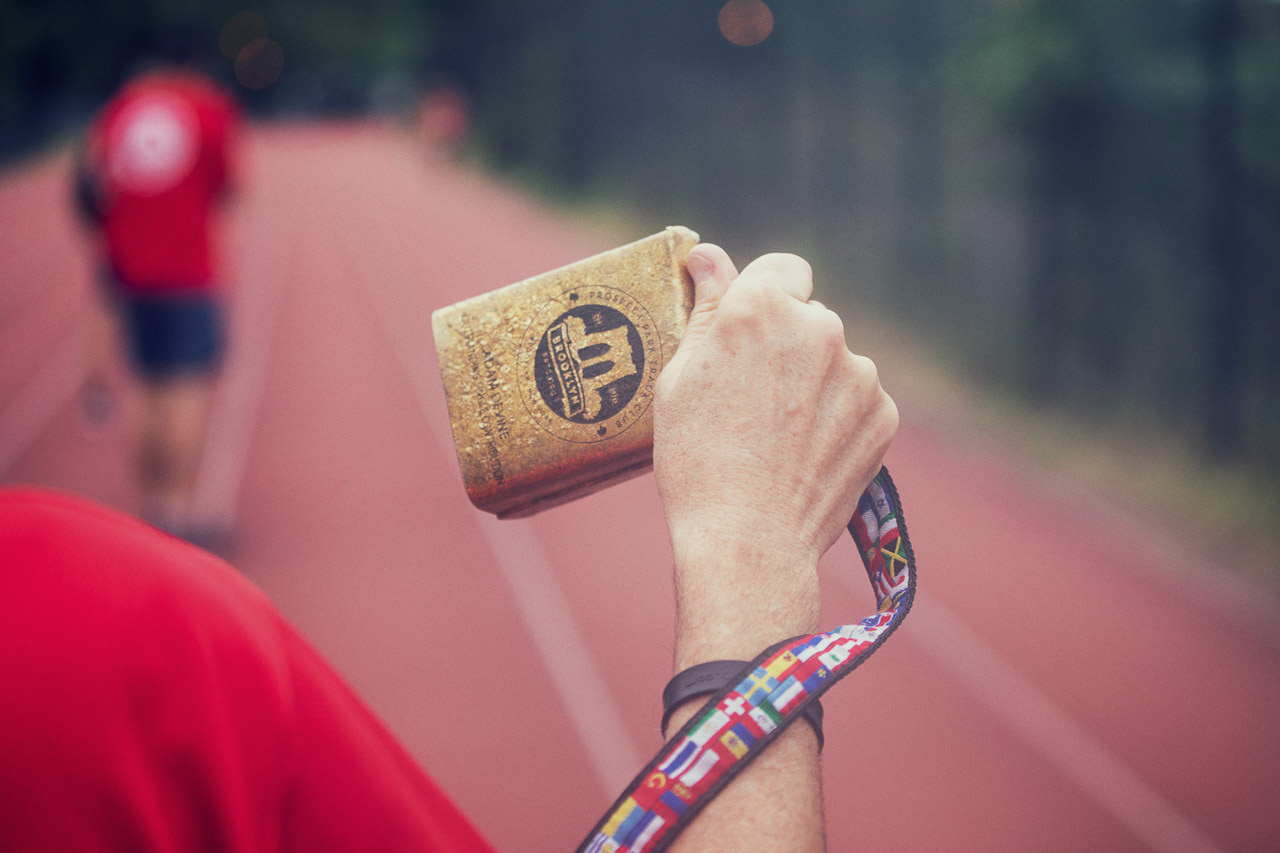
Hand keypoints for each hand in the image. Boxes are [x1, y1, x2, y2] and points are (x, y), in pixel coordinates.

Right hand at [653, 244, 897, 667]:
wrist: (748, 541)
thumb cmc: (697, 458)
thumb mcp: (679, 376)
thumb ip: (706, 307)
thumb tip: (708, 254)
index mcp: (762, 307)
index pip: (783, 270)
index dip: (764, 297)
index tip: (748, 330)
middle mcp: (820, 327)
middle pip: (810, 318)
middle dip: (788, 345)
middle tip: (753, 399)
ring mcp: (859, 372)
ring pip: (836, 362)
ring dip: (815, 384)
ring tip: (778, 438)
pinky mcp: (883, 414)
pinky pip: (859, 401)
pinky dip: (838, 420)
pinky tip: (805, 455)